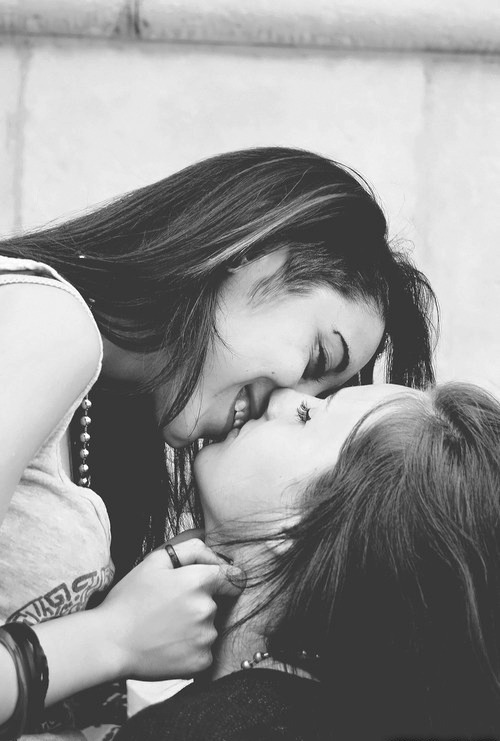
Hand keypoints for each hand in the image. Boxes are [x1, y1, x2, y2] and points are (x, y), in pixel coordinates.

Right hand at [95, 538, 242, 679]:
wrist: (108, 643)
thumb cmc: (129, 599)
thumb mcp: (154, 561)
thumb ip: (192, 548)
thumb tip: (218, 552)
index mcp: (199, 581)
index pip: (232, 577)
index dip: (221, 580)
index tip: (207, 587)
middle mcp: (207, 609)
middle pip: (216, 603)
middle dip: (199, 604)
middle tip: (169, 611)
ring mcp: (205, 638)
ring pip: (209, 628)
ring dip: (194, 628)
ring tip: (164, 630)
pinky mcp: (201, 662)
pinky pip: (205, 651)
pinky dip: (191, 650)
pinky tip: (168, 646)